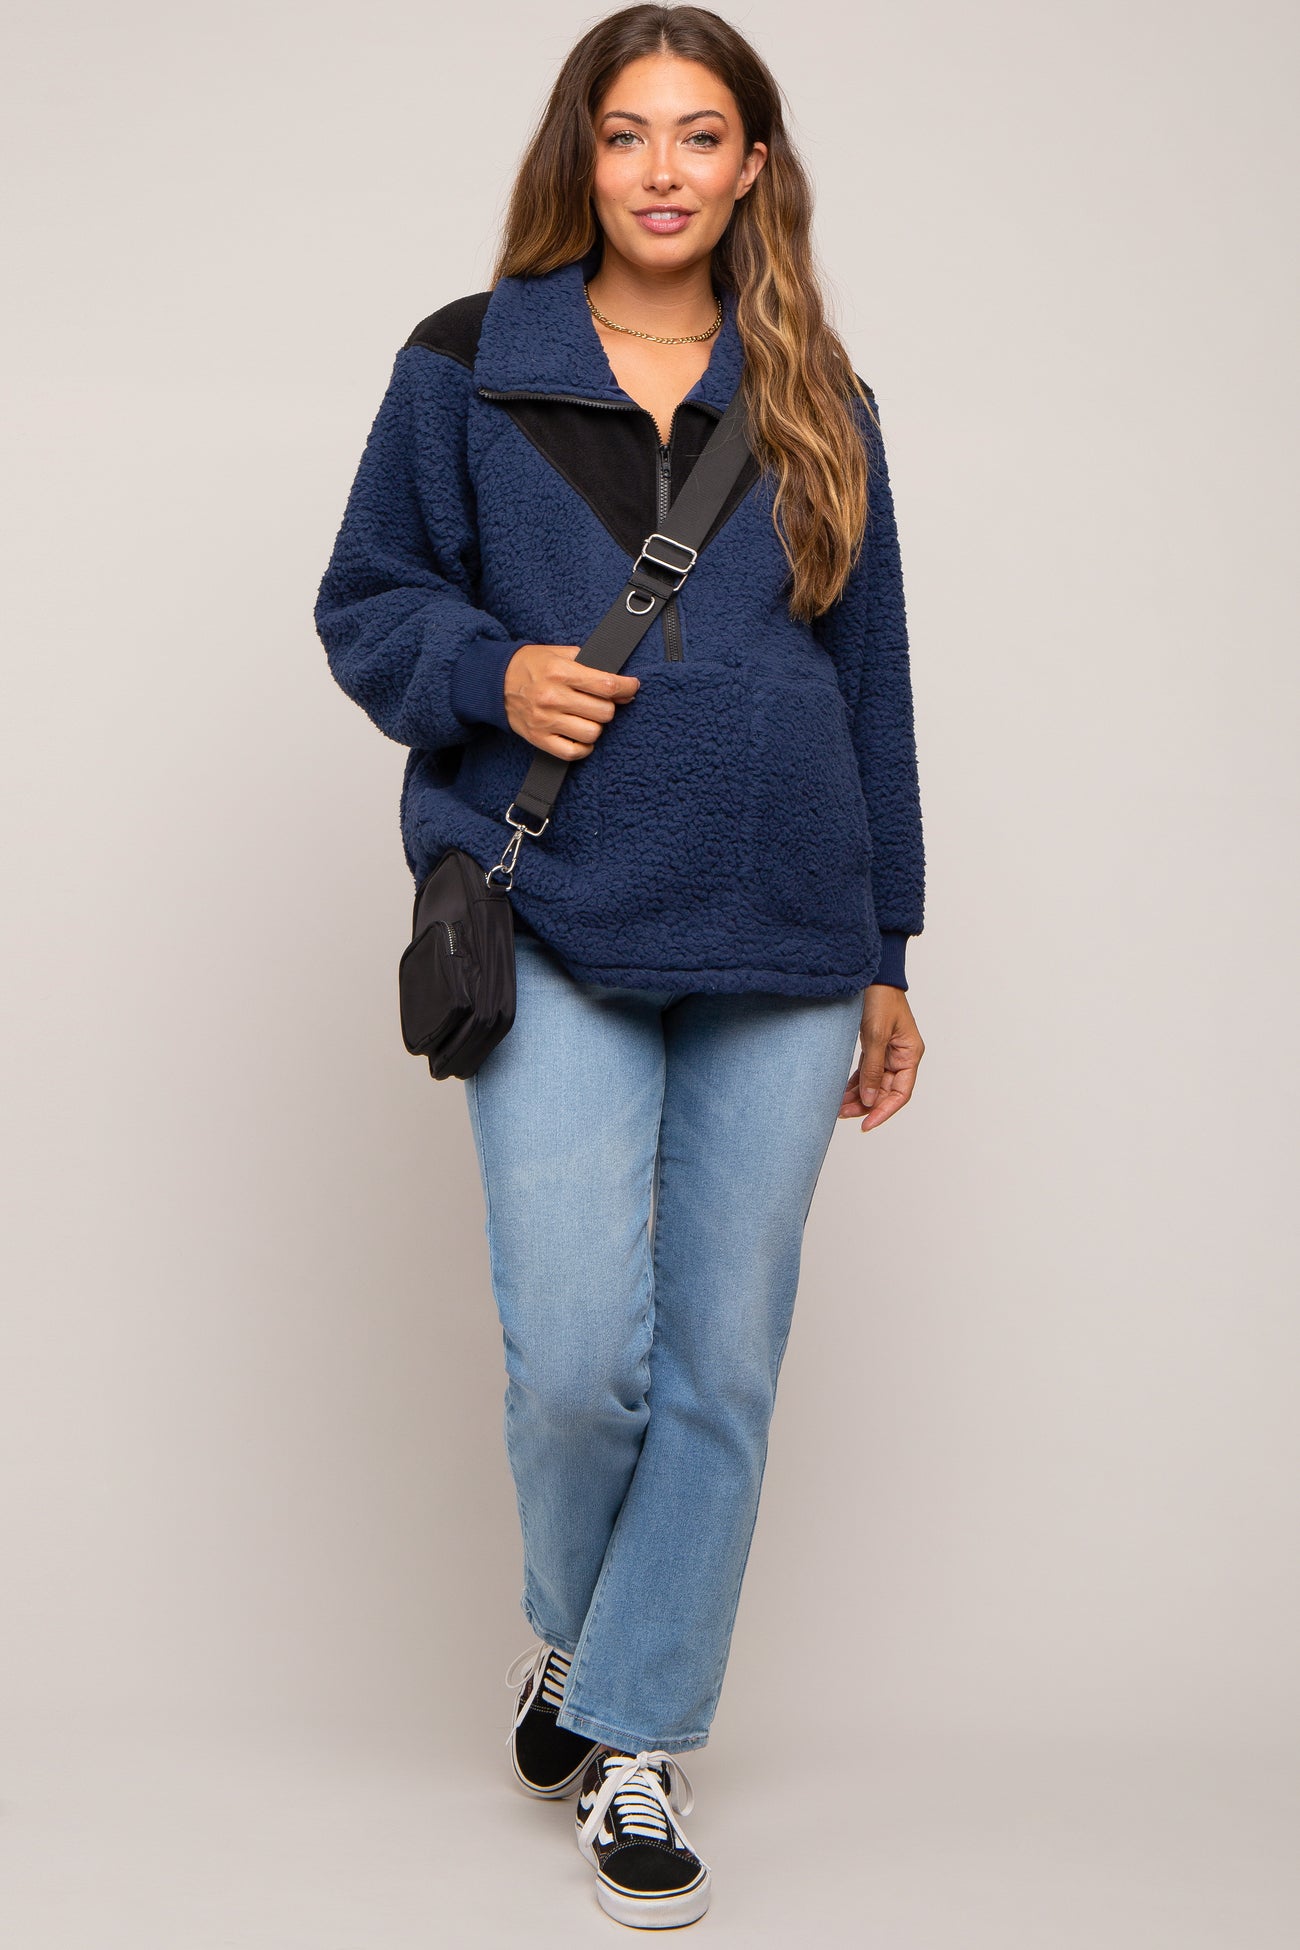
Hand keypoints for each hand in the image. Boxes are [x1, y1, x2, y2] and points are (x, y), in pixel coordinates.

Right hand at [504, 643, 639, 756]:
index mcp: (560, 672)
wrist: (495, 682)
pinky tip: (580, 736)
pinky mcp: (539, 739)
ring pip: (592, 733)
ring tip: (587, 717)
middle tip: (600, 701)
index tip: (632, 686)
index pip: (606, 685)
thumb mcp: (559, 653)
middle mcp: (553, 697)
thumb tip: (621, 687)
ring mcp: (545, 721)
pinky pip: (573, 752)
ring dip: (595, 726)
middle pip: (603, 712)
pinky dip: (583, 747)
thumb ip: (590, 664)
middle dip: (608, 706)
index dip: (627, 687)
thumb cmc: (531, 666)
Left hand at [839, 985, 924, 1131]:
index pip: (900, 1093)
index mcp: (910, 1054)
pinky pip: (867, 1072)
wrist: (872, 974)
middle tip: (842, 1114)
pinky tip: (841, 1093)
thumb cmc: (880, 999)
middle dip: (865, 1105)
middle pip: (885, 1091)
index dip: (884, 1111)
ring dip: (858, 1096)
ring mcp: (888, 1052)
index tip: (866, 1125)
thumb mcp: (876, 1035)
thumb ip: (873, 1069)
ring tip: (837, 1107)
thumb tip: (869, 1100)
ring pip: (874, 1084)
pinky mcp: (874, 1046)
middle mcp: (901, 1056)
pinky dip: (855, 1083)